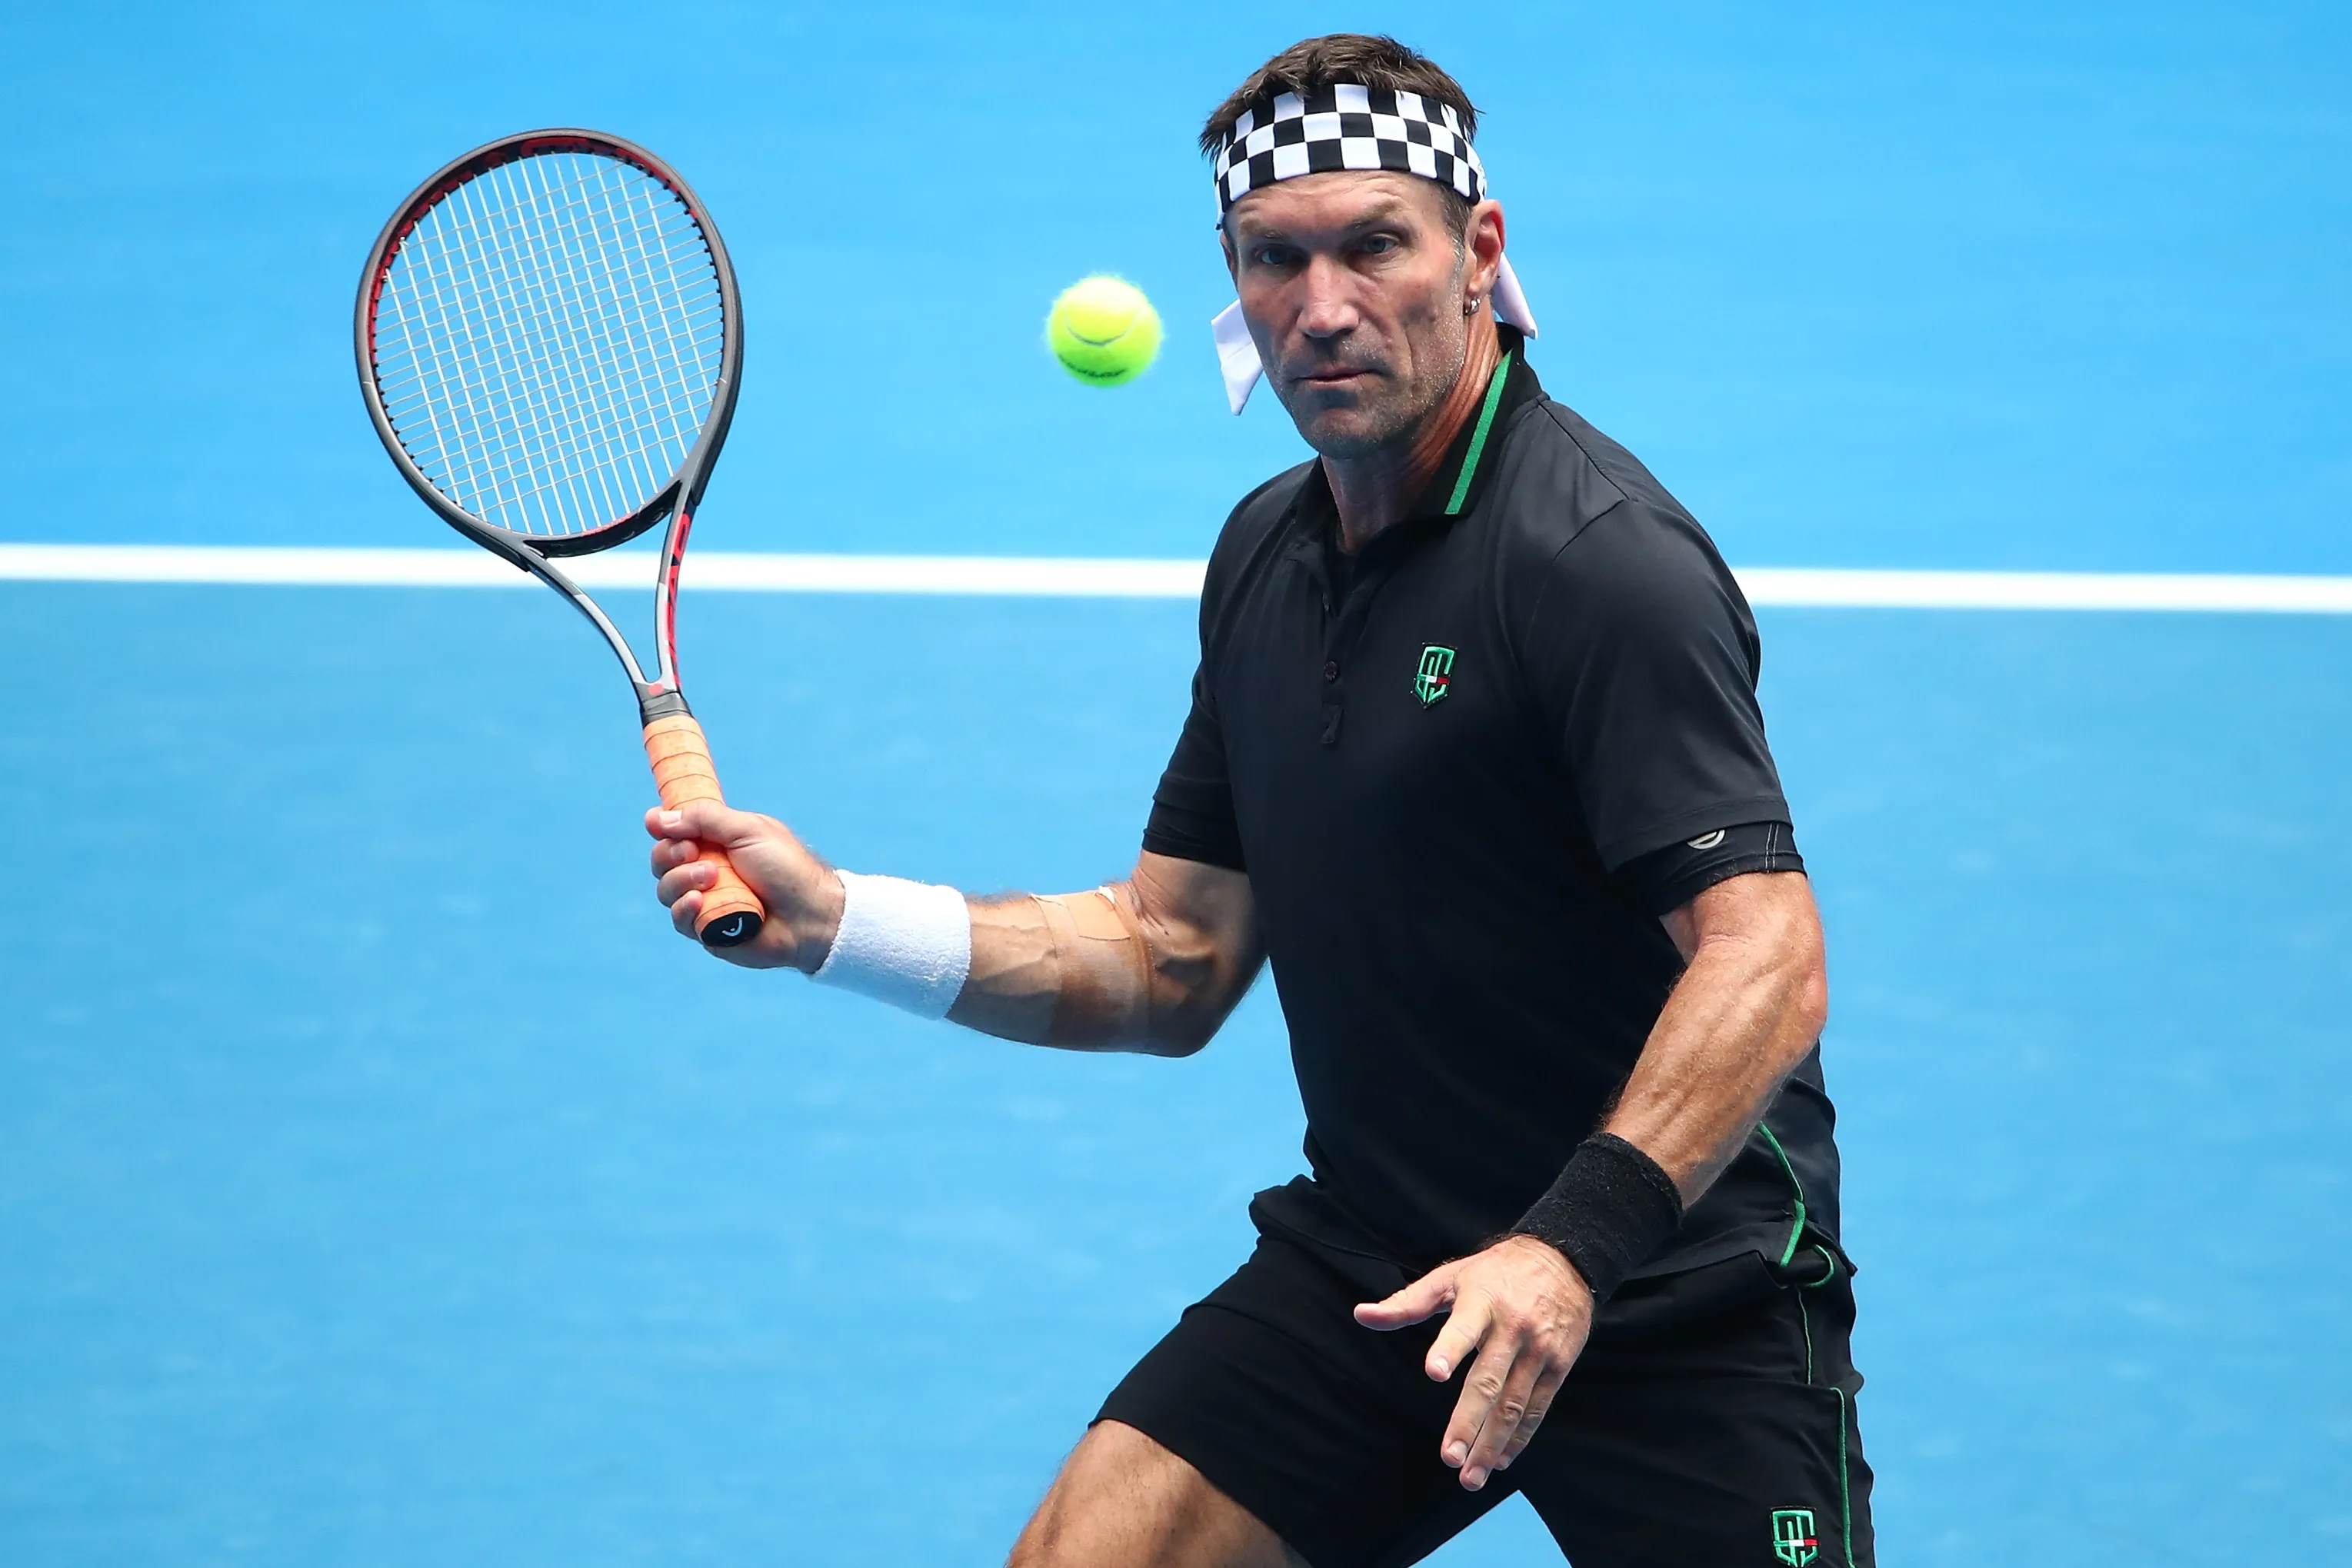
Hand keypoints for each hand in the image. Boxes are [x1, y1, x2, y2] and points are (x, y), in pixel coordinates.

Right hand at [645, 800, 843, 970]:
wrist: (810, 914)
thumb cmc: (787, 869)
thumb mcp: (747, 830)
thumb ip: (705, 819)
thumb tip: (659, 817)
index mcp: (717, 843)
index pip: (674, 832)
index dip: (662, 827)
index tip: (656, 823)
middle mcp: (706, 871)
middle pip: (661, 860)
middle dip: (670, 853)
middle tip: (692, 851)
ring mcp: (705, 901)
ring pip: (665, 889)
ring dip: (680, 879)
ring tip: (710, 876)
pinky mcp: (707, 931)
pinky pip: (679, 920)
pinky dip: (684, 908)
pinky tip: (699, 901)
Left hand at [1353, 1234, 1593, 1490]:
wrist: (1564, 1260)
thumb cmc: (1496, 1271)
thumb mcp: (1451, 1277)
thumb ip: (1407, 1302)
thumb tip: (1361, 1315)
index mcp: (1481, 1302)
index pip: (1463, 1328)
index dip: (1449, 1349)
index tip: (1434, 1372)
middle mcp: (1512, 1328)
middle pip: (1489, 1380)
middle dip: (1468, 1421)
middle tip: (1449, 1456)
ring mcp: (1538, 1350)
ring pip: (1514, 1404)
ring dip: (1492, 1443)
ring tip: (1471, 1475)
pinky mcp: (1558, 1365)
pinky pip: (1538, 1407)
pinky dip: (1519, 1437)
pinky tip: (1502, 1459)